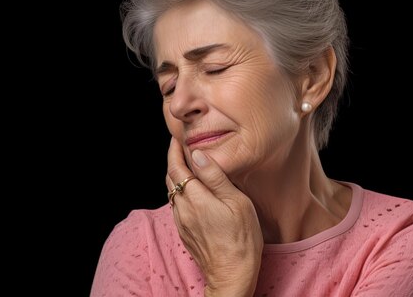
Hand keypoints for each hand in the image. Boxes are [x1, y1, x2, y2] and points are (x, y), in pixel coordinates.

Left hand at [165, 138, 262, 296]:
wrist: (232, 274)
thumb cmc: (241, 238)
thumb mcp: (236, 202)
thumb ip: (215, 177)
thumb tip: (198, 155)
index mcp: (195, 198)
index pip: (176, 167)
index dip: (174, 151)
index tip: (177, 138)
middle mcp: (182, 209)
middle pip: (170, 178)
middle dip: (174, 161)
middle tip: (181, 147)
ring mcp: (181, 222)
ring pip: (172, 192)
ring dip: (177, 176)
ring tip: (187, 166)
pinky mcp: (184, 233)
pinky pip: (177, 206)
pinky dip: (181, 192)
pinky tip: (193, 192)